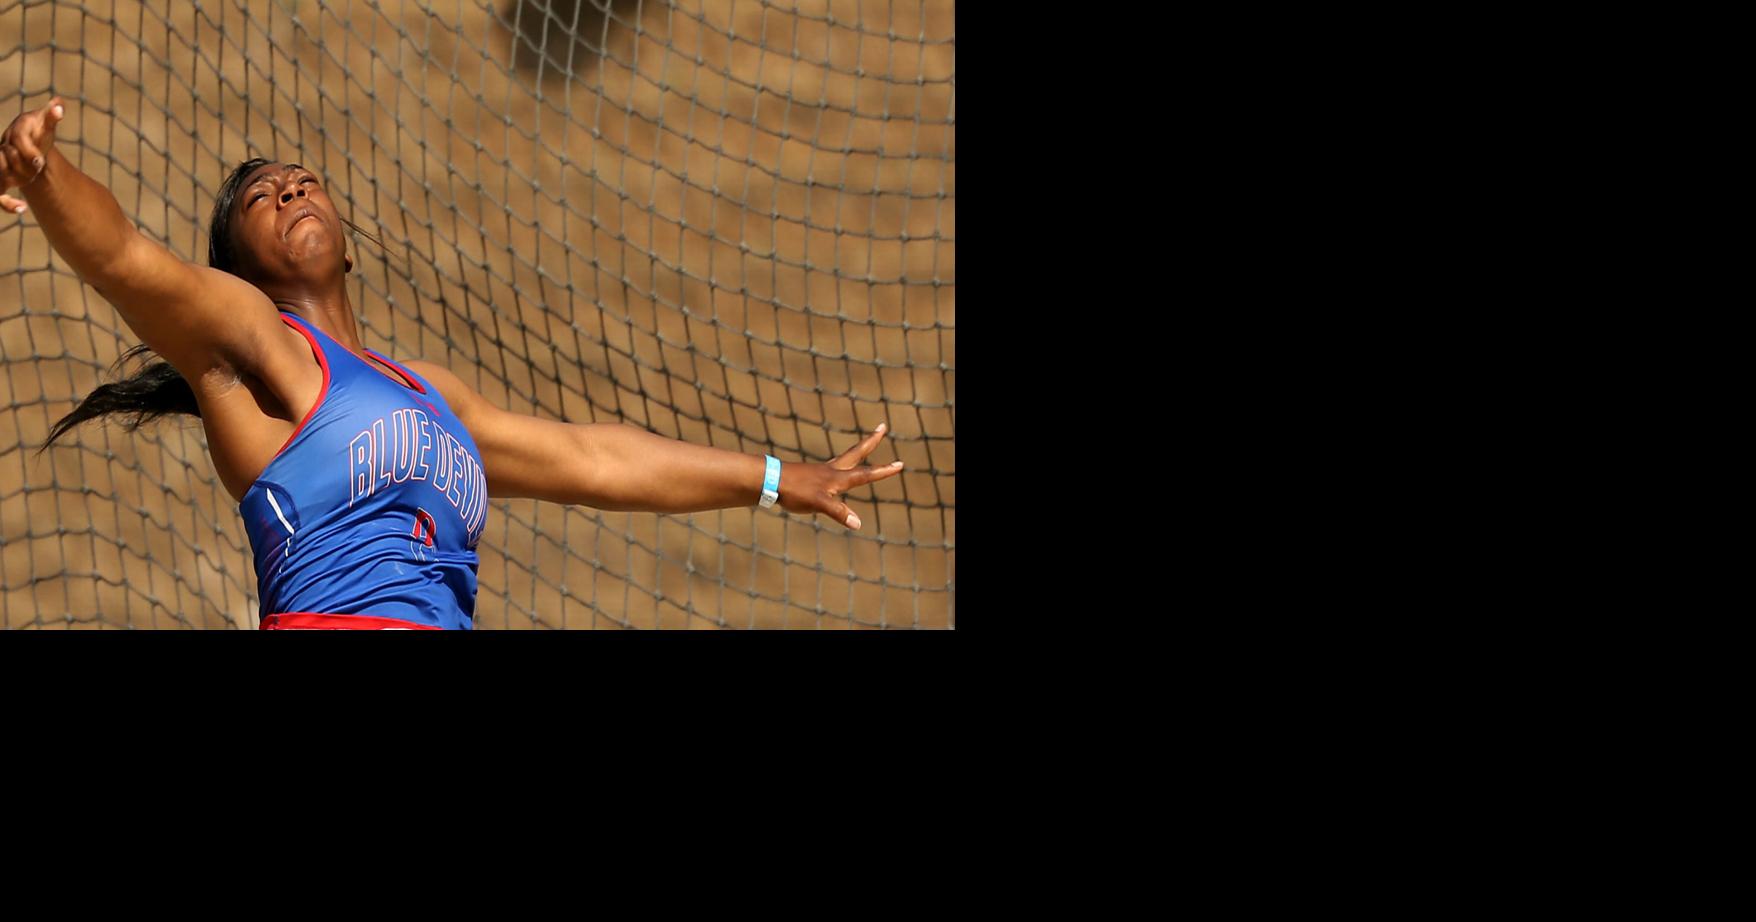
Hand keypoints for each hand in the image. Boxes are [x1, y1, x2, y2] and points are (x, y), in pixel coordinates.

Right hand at [0, 96, 65, 214]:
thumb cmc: (35, 133)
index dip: (29, 151)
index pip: (19, 141)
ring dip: (17, 179)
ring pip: (3, 175)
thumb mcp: (43, 125)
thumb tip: (59, 103)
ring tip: (31, 179)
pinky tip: (21, 208)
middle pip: (9, 159)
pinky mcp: (1, 180)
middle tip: (39, 166)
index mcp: (14, 136)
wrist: (24, 147)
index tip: (40, 161)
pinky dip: (6, 203)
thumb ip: (50, 117)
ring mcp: (1, 165)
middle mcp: (3, 150)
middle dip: (25, 167)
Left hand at [779, 423, 905, 529]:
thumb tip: (857, 523)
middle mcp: (832, 471)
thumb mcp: (818, 503)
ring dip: (858, 451)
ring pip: (845, 458)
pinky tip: (836, 472)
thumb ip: (838, 512)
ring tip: (866, 444)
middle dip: (871, 442)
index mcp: (837, 478)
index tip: (900, 464)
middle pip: (856, 453)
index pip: (865, 474)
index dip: (883, 471)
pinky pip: (831, 468)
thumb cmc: (794, 491)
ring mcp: (820, 472)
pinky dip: (841, 467)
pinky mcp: (810, 475)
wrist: (769, 480)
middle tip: (882, 427)